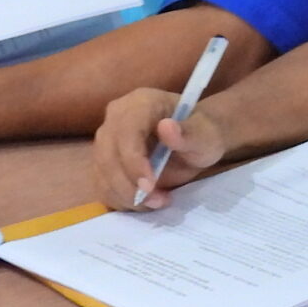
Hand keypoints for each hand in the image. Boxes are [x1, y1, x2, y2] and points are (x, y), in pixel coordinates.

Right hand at [93, 85, 229, 209]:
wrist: (195, 141)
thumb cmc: (202, 133)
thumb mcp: (206, 134)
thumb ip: (190, 133)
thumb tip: (166, 128)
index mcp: (141, 102)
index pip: (125, 131)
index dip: (133, 161)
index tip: (150, 185)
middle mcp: (117, 117)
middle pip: (107, 155)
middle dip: (128, 185)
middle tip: (158, 201)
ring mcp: (107, 139)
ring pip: (101, 174)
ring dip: (126, 196)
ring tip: (158, 202)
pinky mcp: (104, 161)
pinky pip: (101, 185)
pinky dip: (119, 200)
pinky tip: (144, 203)